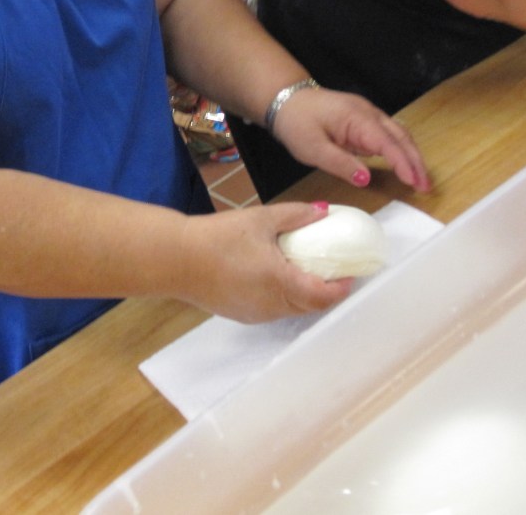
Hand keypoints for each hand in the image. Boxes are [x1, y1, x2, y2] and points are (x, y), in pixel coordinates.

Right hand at [178, 202, 356, 322]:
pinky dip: (284, 297)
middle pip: (311, 306)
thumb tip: (324, 211)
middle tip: (332, 270)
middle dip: (326, 291)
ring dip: (304, 295)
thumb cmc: (218, 237)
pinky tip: (276, 277)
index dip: (342, 287)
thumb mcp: (260, 219)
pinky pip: (273, 310)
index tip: (350, 272)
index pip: (324, 296)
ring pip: (292, 310)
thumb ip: (296, 216)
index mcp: (281, 283)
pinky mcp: (241, 314)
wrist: (175, 258)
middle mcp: (272, 306)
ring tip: (305, 271)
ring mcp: (256, 314)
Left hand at [271, 87, 430, 192]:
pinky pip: (387, 134)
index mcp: (357, 118)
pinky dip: (399, 150)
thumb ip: (340, 163)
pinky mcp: (363, 120)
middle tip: (425, 186)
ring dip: (410, 156)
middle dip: (416, 161)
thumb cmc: (296, 123)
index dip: (403, 163)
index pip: (388, 143)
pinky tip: (403, 165)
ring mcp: (367, 114)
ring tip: (419, 180)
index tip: (415, 182)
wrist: (286, 99)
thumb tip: (366, 179)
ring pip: (398, 134)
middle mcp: (368, 113)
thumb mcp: (312, 149)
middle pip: (401, 137)